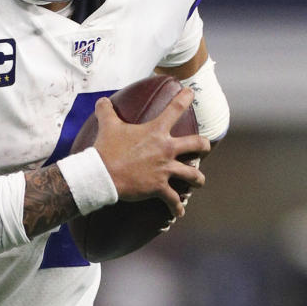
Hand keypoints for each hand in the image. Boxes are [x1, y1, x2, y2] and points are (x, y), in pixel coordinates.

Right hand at [91, 89, 209, 219]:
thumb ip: (106, 111)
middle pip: (197, 145)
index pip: (175, 109)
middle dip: (204, 147)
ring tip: (198, 182)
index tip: (191, 93)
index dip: (185, 98)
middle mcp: (166, 149)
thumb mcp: (107, 125)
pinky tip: (178, 212)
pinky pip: (173, 200)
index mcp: (157, 131)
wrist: (103, 174)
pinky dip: (176, 208)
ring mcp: (165, 170)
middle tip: (204, 148)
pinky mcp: (159, 188)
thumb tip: (101, 101)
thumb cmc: (106, 149)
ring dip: (197, 179)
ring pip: (192, 175)